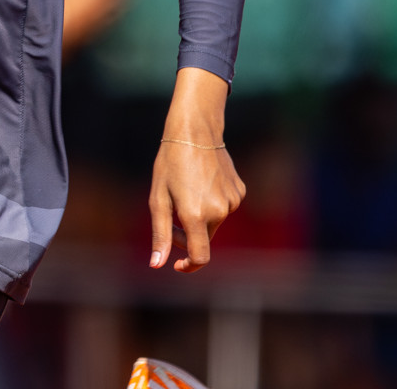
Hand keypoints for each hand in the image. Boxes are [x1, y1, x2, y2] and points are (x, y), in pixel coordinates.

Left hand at [149, 140, 245, 271]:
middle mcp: (219, 211)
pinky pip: (223, 207)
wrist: (195, 132)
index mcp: (196, 215)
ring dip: (199, 217)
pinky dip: (211, 203)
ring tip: (186, 189)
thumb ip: (160, 233)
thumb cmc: (170, 164)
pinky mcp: (240, 192)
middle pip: (203, 239)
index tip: (178, 264)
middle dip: (187, 235)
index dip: (189, 265)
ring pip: (214, 223)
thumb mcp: (158, 198)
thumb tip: (156, 264)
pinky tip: (202, 181)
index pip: (199, 256)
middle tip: (172, 213)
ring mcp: (232, 202)